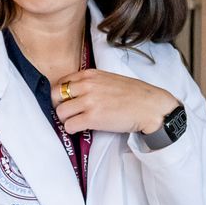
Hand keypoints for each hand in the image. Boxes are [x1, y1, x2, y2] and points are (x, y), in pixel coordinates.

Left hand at [53, 68, 180, 135]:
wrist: (150, 107)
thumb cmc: (133, 94)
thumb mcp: (109, 79)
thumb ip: (91, 82)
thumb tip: (75, 92)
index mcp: (89, 74)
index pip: (61, 82)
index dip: (61, 95)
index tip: (68, 102)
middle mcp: (87, 86)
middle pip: (55, 96)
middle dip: (59, 106)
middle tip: (69, 113)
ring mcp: (89, 102)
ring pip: (60, 113)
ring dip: (66, 120)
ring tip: (77, 122)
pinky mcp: (93, 118)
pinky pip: (69, 126)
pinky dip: (72, 130)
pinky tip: (82, 128)